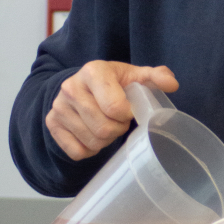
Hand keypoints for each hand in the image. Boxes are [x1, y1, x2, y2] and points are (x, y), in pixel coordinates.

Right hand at [46, 61, 178, 159]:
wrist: (80, 86)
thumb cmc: (112, 82)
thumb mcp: (133, 75)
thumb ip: (155, 76)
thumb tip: (171, 84)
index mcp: (93, 71)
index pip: (115, 108)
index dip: (127, 115)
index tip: (128, 110)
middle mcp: (71, 87)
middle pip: (103, 129)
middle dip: (117, 129)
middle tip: (118, 121)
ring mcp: (58, 107)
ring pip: (91, 142)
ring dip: (104, 140)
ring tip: (105, 125)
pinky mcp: (52, 124)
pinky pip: (77, 152)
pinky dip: (89, 149)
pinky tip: (91, 133)